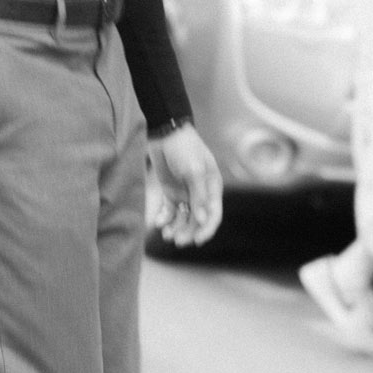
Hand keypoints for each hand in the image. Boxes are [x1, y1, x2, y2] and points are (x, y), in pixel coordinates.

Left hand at [148, 124, 222, 245]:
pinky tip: (158, 222)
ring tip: (166, 234)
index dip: (207, 229)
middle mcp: (200, 193)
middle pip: (197, 220)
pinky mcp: (170, 191)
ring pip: (183, 218)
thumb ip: (198, 195)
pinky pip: (169, 210)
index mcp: (212, 187)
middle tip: (177, 240)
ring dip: (176, 228)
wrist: (164, 132)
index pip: (214, 215)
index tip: (197, 241)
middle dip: (188, 231)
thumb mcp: (194, 170)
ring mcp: (185, 193)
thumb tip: (203, 219)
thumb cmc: (184, 148)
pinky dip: (165, 218)